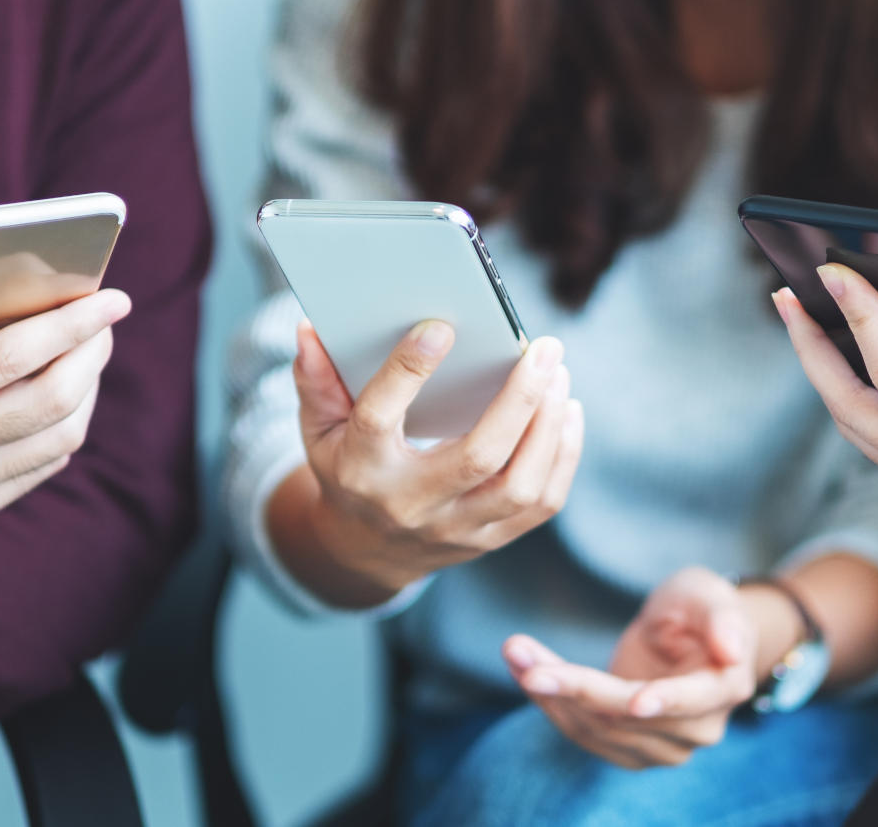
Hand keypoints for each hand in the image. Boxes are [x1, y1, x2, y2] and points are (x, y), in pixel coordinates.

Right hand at [0, 276, 129, 579]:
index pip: (11, 356)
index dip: (70, 323)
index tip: (111, 297)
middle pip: (51, 398)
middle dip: (92, 352)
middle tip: (107, 319)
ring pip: (56, 438)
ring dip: (87, 392)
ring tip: (90, 353)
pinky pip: (37, 469)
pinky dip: (64, 429)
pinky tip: (65, 397)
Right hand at [281, 320, 584, 597]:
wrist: (366, 550)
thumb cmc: (348, 470)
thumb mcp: (319, 428)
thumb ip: (315, 380)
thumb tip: (310, 329)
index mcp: (361, 469)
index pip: (378, 418)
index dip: (407, 370)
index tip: (441, 327)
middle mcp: (411, 504)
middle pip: (477, 458)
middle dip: (518, 400)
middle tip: (544, 350)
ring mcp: (455, 529)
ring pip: (519, 486)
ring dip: (548, 427)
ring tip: (558, 375)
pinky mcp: (489, 540)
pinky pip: (541, 504)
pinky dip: (563, 455)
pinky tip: (567, 411)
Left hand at [502, 568, 785, 769]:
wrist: (690, 634)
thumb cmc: (700, 606)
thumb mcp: (708, 594)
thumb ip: (722, 619)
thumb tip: (731, 650)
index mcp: (726, 687)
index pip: (691, 700)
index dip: (663, 700)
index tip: (636, 700)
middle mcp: (698, 728)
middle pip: (625, 714)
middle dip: (571, 683)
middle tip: (518, 652)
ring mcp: (663, 746)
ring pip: (596, 727)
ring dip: (549, 691)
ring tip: (514, 650)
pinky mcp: (629, 748)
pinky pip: (583, 731)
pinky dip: (550, 702)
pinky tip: (524, 669)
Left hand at [775, 263, 877, 560]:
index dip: (861, 317)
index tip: (835, 270)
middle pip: (847, 406)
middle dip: (810, 346)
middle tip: (786, 290)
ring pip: (853, 425)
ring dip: (822, 371)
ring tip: (803, 315)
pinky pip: (872, 436)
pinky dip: (849, 393)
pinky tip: (845, 355)